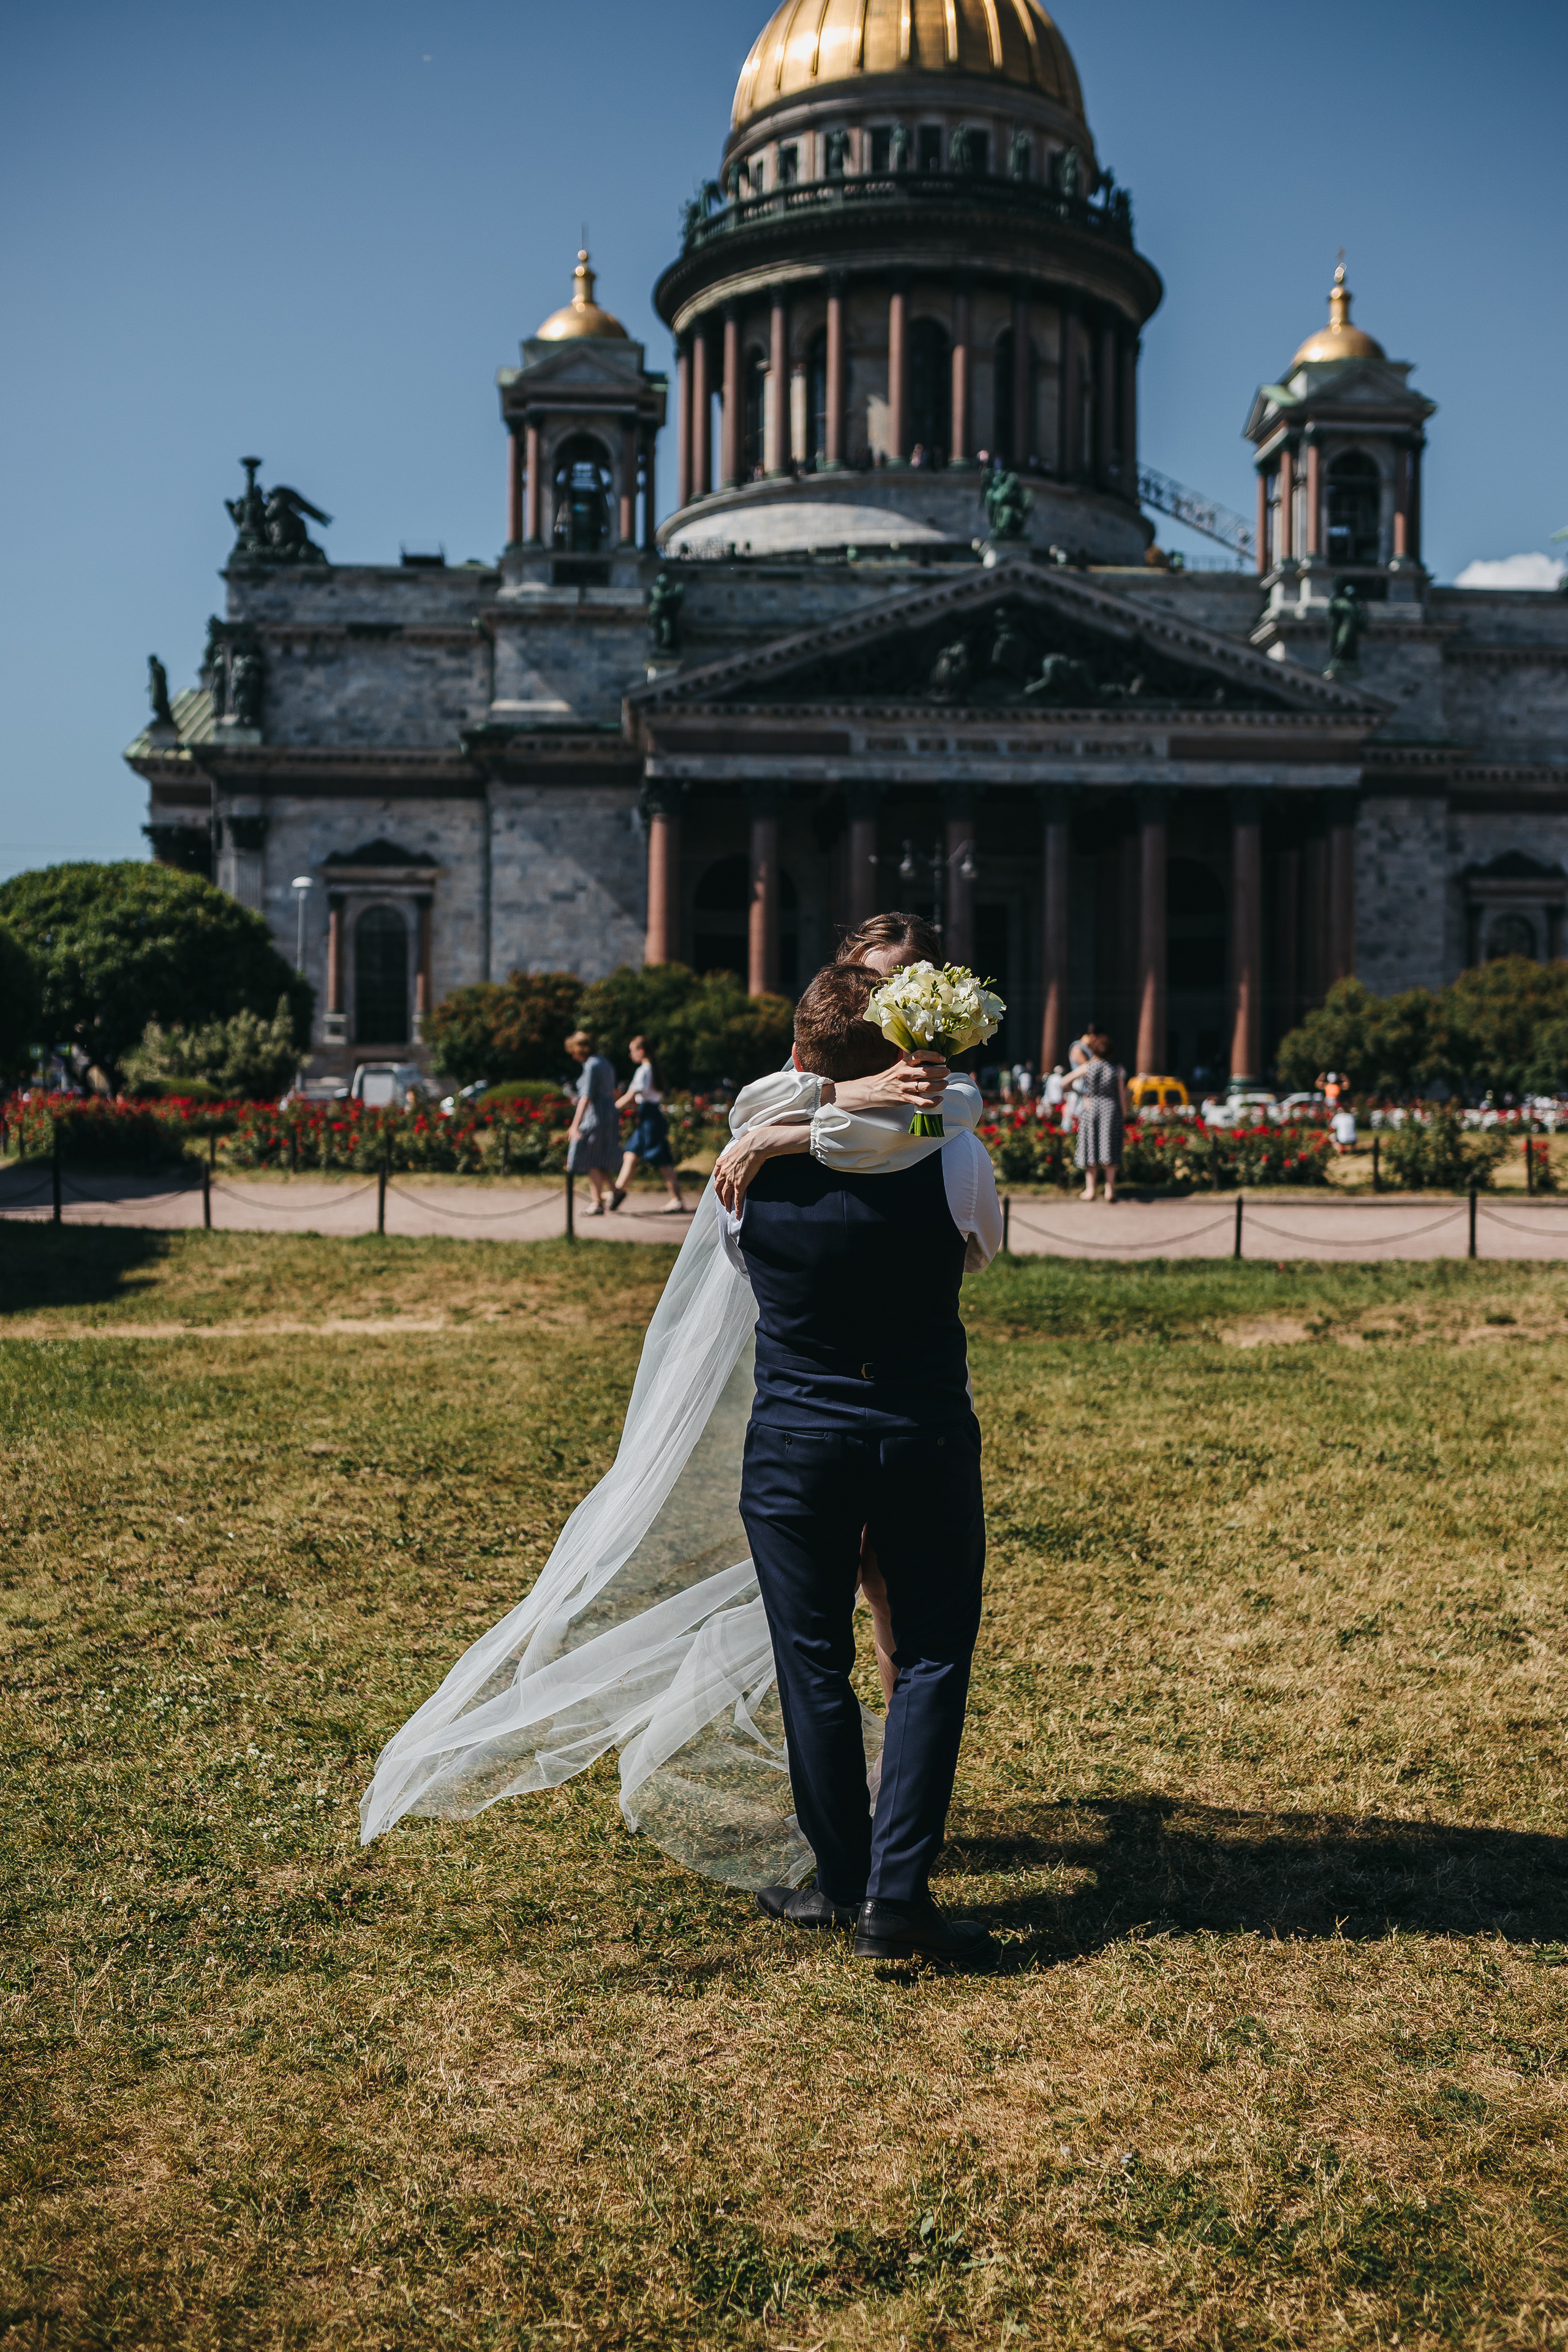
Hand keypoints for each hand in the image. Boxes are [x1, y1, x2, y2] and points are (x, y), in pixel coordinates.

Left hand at [712, 1123, 806, 1212]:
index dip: (718, 1184)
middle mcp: (723, 1172)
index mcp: (721, 1162)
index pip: (716, 1177)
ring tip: (728, 1210)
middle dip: (720, 1197)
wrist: (755, 1145)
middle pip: (718, 1188)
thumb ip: (734, 1153)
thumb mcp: (736, 1148)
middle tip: (723, 1203)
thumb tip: (739, 1152)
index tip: (720, 1189)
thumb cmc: (749, 1143)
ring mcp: (730, 1179)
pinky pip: (736, 1199)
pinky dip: (737, 1208)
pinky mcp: (739, 1184)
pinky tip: (738, 1214)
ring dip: (726, 1204)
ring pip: (725, 1195)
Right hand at [833, 1052, 948, 1113]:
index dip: (933, 1056)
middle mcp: (904, 1073)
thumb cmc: (890, 1077)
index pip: (920, 1055)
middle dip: (940, 1072)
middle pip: (926, 1071)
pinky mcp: (905, 1098)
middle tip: (946, 1072)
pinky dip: (933, 1102)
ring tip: (945, 1084)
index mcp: (904, 1063)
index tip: (942, 1059)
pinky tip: (939, 1099)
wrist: (874, 1090)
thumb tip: (928, 1053)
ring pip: (926, 1086)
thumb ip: (912, 1060)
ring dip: (939, 1086)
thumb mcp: (899, 1065)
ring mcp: (904, 1087)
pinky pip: (921, 1102)